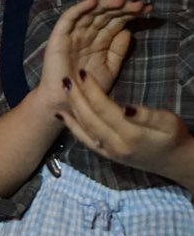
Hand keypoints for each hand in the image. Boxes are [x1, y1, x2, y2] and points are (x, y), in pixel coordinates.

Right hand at [39, 0, 147, 111]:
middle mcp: (86, 34)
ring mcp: (72, 34)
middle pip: (105, 14)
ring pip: (89, 13)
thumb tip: (127, 31)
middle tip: (139, 4)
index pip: (116, 21)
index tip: (148, 9)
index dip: (131, 14)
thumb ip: (118, 51)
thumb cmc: (88, 88)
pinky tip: (93, 1)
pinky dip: (79, 9)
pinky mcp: (59, 37)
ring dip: (105, 5)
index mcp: (99, 40)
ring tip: (122, 0)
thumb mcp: (110, 68)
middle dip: (122, 7)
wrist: (67, 103)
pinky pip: (68, 19)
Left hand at [59, 71, 193, 184]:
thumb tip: (126, 108)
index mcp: (132, 135)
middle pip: (90, 118)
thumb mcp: (169, 123)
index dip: (92, 91)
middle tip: (67, 78)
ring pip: (83, 128)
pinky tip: (61, 113)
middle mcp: (116, 145)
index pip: (105, 110)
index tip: (82, 73)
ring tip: (63, 89)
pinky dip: (71, 126)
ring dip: (71, 108)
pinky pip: (84, 140)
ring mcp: (108, 151)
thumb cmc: (174, 137)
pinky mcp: (105, 154)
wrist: (174, 162)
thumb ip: (148, 116)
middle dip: (76, 97)